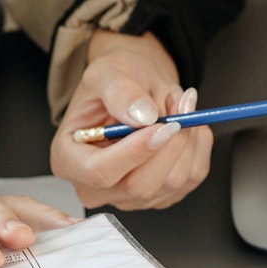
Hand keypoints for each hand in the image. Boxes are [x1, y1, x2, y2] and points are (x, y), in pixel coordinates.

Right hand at [50, 31, 213, 209]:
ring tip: (175, 105)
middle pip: (140, 185)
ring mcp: (130, 196)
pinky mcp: (162, 195)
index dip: (135, 151)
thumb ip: (120, 91)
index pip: (99, 172)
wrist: (135, 89)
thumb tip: (142, 116)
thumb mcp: (107, 71)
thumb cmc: (114, 82)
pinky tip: (183, 124)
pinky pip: (192, 175)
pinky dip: (197, 144)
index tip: (160, 124)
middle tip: (179, 103)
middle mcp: (96, 187)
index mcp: (69, 159)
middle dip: (169, 143)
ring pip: (173, 181)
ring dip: (187, 137)